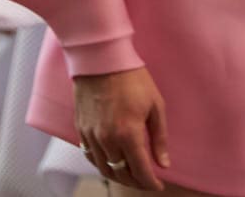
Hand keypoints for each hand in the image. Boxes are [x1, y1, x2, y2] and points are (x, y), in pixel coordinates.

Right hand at [76, 67, 168, 190]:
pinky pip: (90, 156)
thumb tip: (163, 163)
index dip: (150, 183)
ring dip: (119, 176)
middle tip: (147, 181)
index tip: (159, 186)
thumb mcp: (156, 105)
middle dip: (136, 182)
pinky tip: (111, 163)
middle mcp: (107, 140)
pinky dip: (102, 165)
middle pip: (121, 174)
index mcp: (129, 134)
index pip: (140, 171)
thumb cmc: (133, 79)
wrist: (101, 60)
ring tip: (131, 175)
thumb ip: (159, 138)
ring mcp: (91, 136)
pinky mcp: (81, 130)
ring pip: (104, 169)